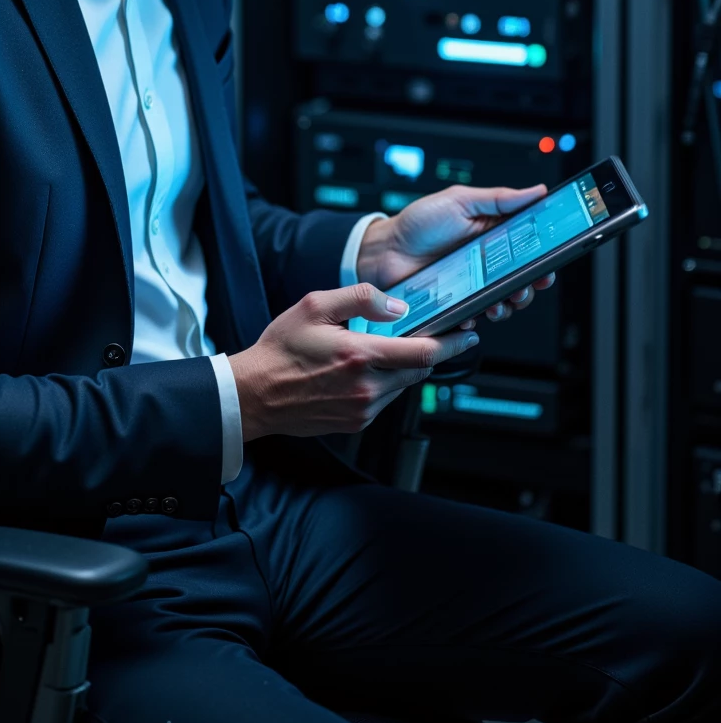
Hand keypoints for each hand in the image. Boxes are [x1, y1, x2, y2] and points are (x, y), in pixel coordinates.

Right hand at [228, 284, 480, 442]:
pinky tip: (364, 370)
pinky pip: (385, 400)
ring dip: (403, 368)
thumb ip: (360, 298)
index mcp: (360, 355)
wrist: (255, 394)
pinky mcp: (356, 423)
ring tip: (384, 351)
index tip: (467, 336)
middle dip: (428, 353)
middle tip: (429, 336)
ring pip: (403, 386)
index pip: (423, 352)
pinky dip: (385, 383)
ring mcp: (363, 409)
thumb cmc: (280, 350)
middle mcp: (366, 387)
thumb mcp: (314, 306)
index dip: (452, 344)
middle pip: (418, 370)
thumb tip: (396, 305)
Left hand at [356, 186, 556, 330]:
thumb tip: (535, 191)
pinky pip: (475, 316)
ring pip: (503, 301)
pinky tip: (473, 313)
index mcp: (492, 236)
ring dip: (509, 305)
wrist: (384, 250)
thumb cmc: (418, 223)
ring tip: (500, 302)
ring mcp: (472, 285)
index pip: (528, 248)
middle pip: (522, 279)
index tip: (550, 264)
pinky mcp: (456, 303)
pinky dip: (478, 317)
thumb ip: (498, 198)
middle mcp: (486, 262)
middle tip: (527, 285)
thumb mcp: (460, 201)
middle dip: (530, 286)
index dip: (543, 257)